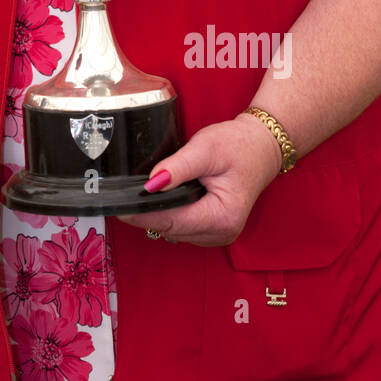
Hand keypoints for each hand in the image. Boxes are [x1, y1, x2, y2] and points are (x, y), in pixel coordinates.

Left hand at [116, 114, 282, 246]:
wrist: (261, 147)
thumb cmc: (239, 145)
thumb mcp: (205, 148)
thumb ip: (177, 167)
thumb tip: (150, 184)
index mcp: (222, 217)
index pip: (171, 221)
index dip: (142, 214)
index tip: (119, 205)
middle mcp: (221, 233)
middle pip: (170, 229)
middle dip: (147, 213)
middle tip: (122, 194)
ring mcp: (217, 235)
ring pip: (173, 230)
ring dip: (157, 214)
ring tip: (144, 192)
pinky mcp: (211, 230)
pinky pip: (181, 227)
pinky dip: (169, 214)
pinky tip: (163, 197)